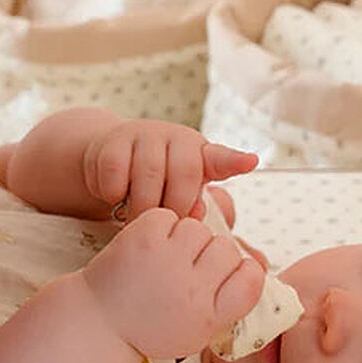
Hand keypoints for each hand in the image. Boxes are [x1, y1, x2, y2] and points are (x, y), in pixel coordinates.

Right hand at [82, 119, 257, 221]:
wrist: (111, 158)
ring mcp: (146, 135)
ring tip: (136, 222)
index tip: (250, 162)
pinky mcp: (115, 140)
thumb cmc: (155, 185)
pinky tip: (116, 198)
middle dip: (175, 206)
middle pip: (185, 173)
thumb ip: (198, 211)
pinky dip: (114, 194)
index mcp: (200, 154)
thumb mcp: (181, 195)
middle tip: (164, 228)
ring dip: (142, 206)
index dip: (235, 161)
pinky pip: (116, 173)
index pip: (221, 158)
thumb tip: (210, 227)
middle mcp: (177, 138)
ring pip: (148, 174)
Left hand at [84, 209, 264, 358]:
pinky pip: (170, 217)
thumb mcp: (196, 329)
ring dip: (187, 238)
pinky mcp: (142, 239)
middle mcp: (189, 289)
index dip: (246, 272)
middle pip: (226, 249)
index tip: (230, 277)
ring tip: (169, 257)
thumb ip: (228, 301)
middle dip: (212, 254)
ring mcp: (165, 261)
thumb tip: (257, 264)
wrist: (100, 323)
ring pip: (199, 229)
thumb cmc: (152, 326)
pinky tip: (152, 247)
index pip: (251, 279)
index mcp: (207, 315)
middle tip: (191, 267)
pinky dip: (163, 227)